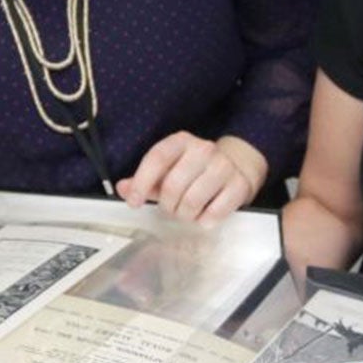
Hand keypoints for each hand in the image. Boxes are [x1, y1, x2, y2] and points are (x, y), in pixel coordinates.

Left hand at [117, 133, 266, 223]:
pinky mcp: (239, 185)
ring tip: (186, 213)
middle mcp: (203, 149)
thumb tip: (123, 188)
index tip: (134, 202)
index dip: (142, 182)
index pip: (157, 158)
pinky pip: (215, 212)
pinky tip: (204, 216)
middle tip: (170, 209)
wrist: (238, 165)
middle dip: (167, 205)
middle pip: (173, 186)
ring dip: (185, 215)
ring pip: (192, 201)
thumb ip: (145, 180)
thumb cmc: (196, 170)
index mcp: (181, 141)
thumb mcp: (169, 169)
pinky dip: (205, 220)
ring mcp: (223, 166)